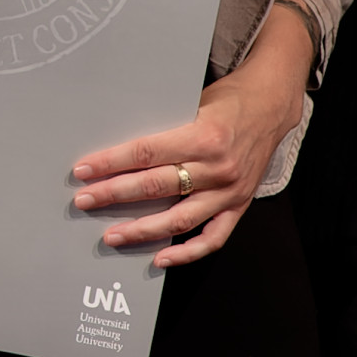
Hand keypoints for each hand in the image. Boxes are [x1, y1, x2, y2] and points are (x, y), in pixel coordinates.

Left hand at [71, 6, 310, 269]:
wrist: (272, 105)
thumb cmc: (228, 99)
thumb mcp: (194, 102)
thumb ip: (165, 127)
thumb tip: (120, 148)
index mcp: (203, 136)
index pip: (146, 153)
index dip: (111, 163)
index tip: (83, 170)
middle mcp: (217, 167)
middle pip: (156, 186)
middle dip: (114, 194)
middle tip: (84, 201)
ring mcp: (230, 191)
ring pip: (179, 219)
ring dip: (142, 230)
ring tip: (112, 235)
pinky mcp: (239, 205)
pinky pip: (213, 237)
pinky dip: (187, 253)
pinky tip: (160, 258)